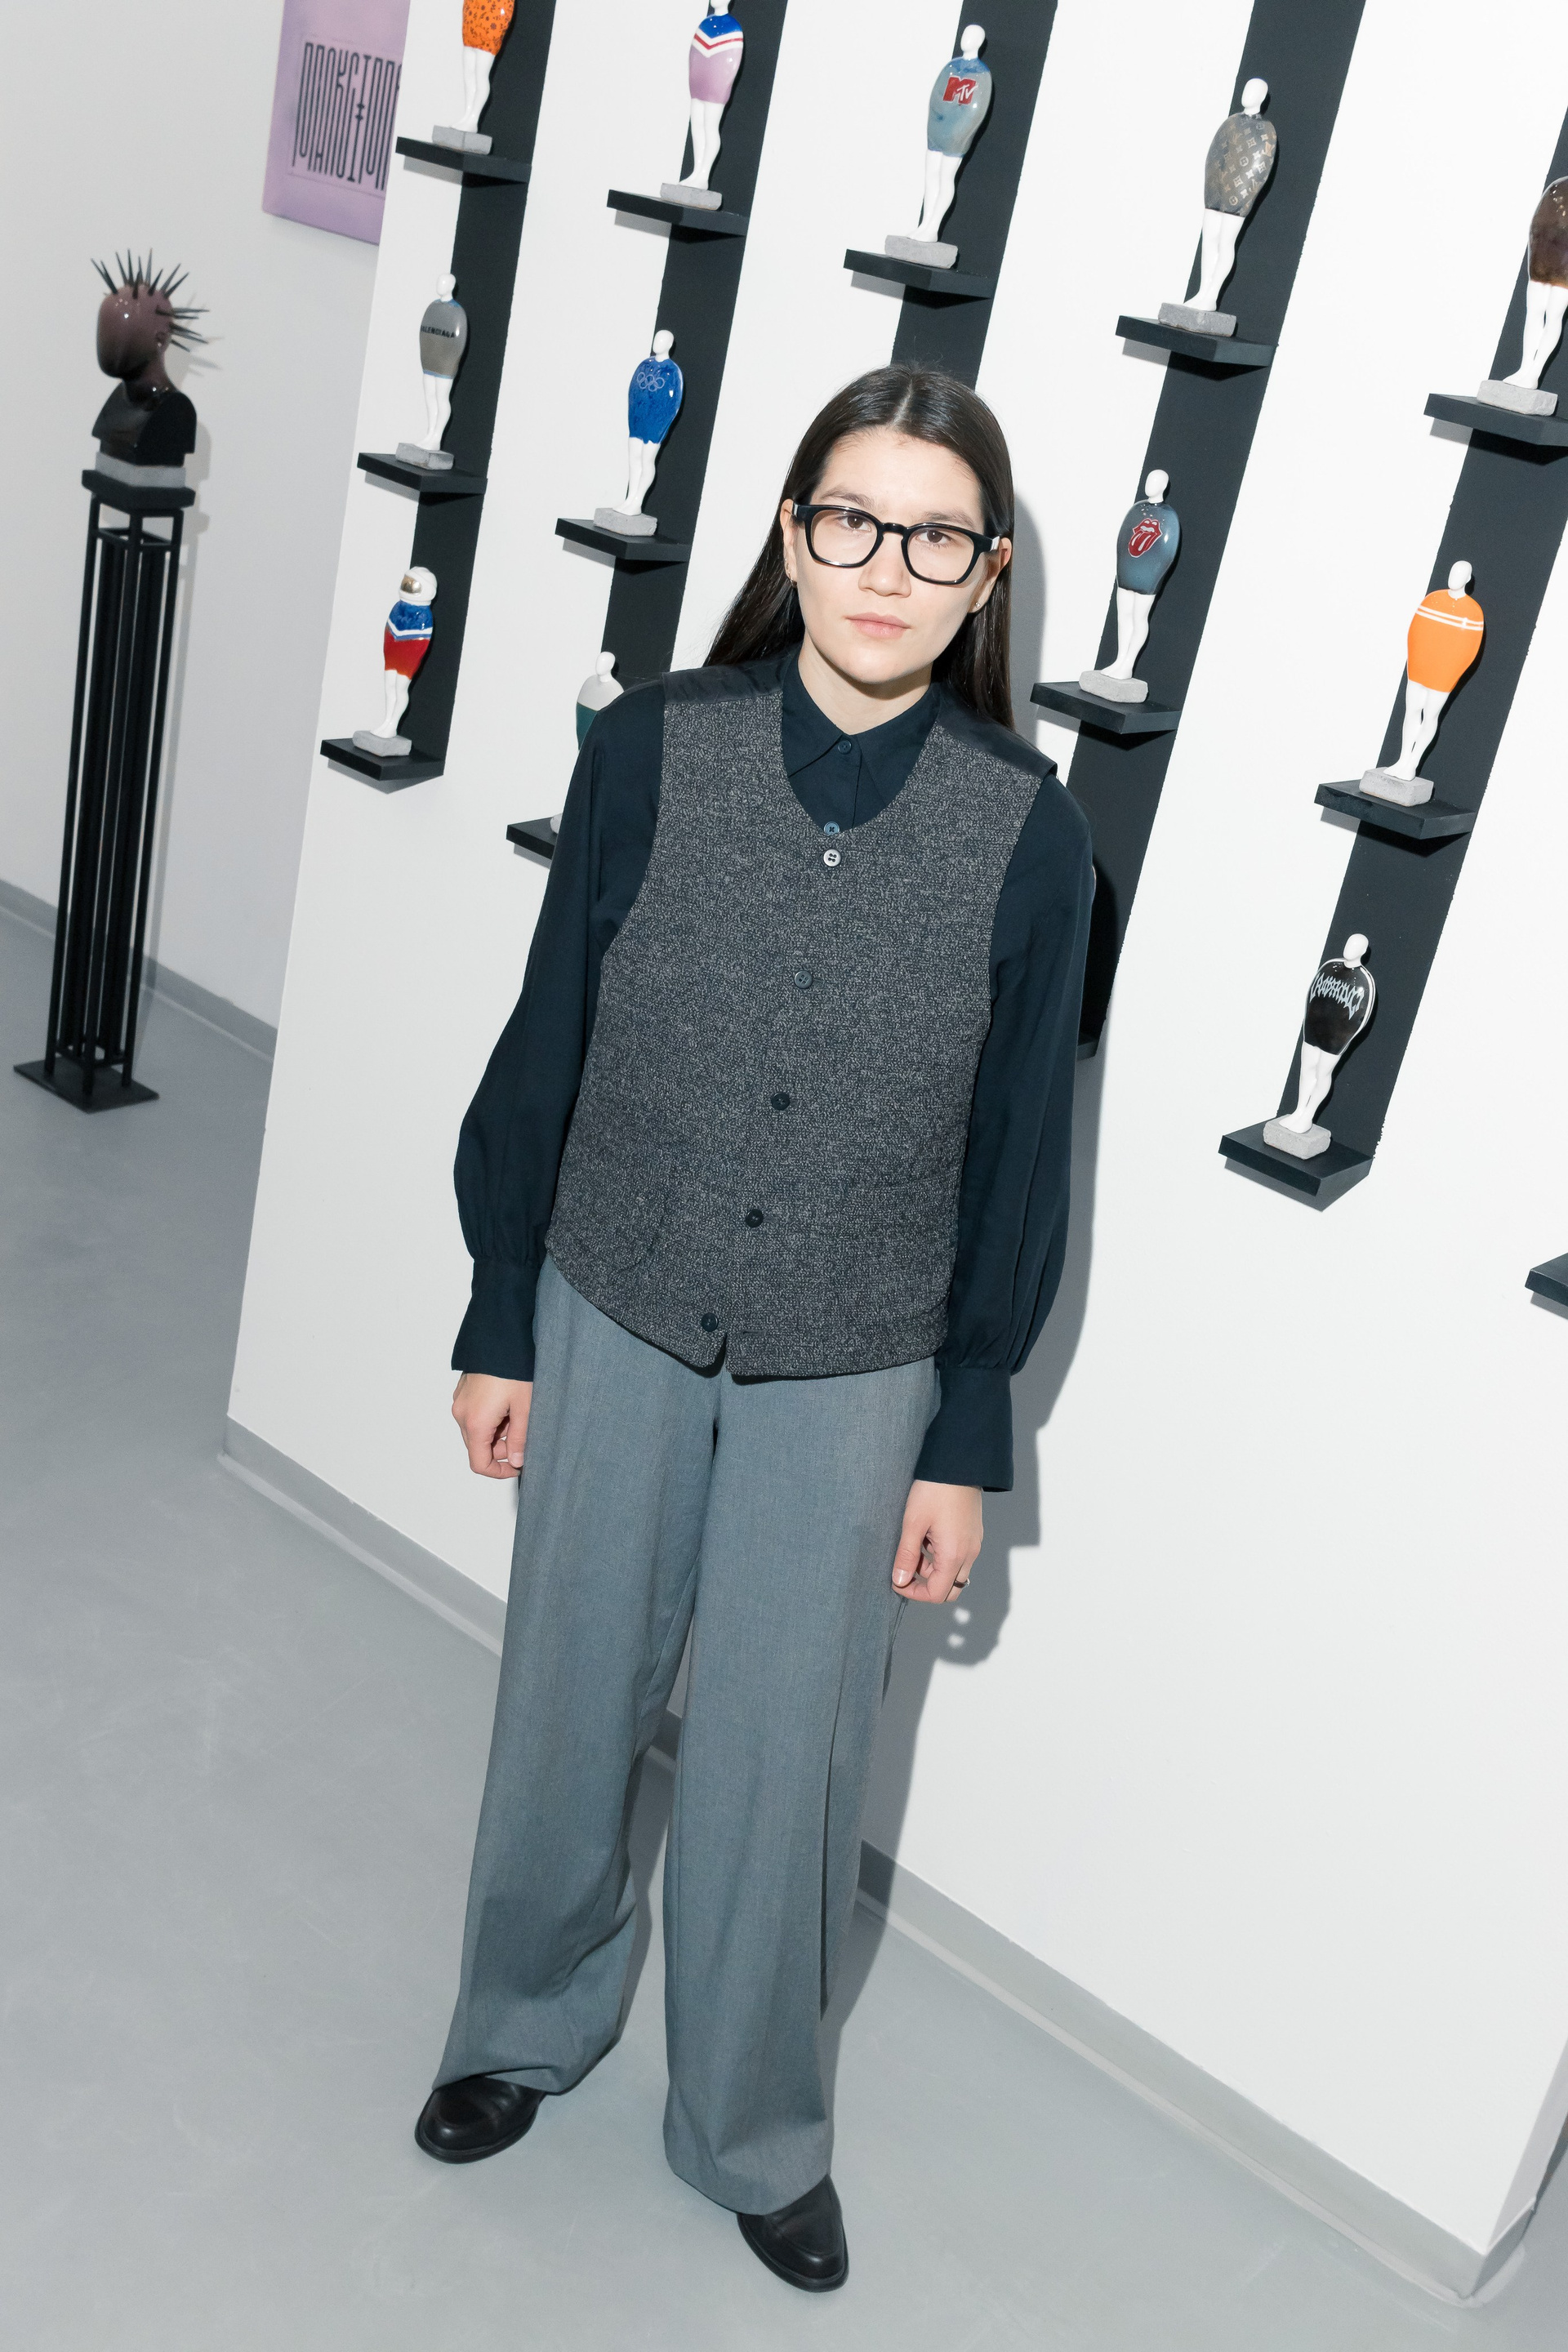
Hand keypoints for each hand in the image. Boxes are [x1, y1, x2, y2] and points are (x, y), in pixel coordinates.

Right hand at [452, 1372, 532, 1476]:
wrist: (500, 1336)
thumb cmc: (513, 1369)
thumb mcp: (524, 1407)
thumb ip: (519, 1439)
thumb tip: (516, 1461)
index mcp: (475, 1422)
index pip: (479, 1463)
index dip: (499, 1471)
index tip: (517, 1466)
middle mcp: (461, 1414)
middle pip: (478, 1447)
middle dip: (502, 1449)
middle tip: (525, 1436)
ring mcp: (460, 1402)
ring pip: (478, 1431)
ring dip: (498, 1432)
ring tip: (519, 1414)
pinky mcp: (463, 1392)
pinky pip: (475, 1416)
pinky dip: (492, 1418)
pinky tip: (510, 1404)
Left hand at [891, 1480, 981, 1603]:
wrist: (958, 1464)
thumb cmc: (934, 1491)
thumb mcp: (913, 1523)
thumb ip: (906, 1555)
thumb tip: (899, 1580)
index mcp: (954, 1555)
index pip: (937, 1594)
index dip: (914, 1593)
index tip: (897, 1581)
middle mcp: (969, 1554)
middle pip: (950, 1589)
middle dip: (926, 1586)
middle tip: (905, 1570)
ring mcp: (973, 1544)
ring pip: (954, 1573)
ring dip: (933, 1570)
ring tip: (914, 1547)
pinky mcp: (973, 1534)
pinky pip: (959, 1557)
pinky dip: (941, 1557)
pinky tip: (927, 1538)